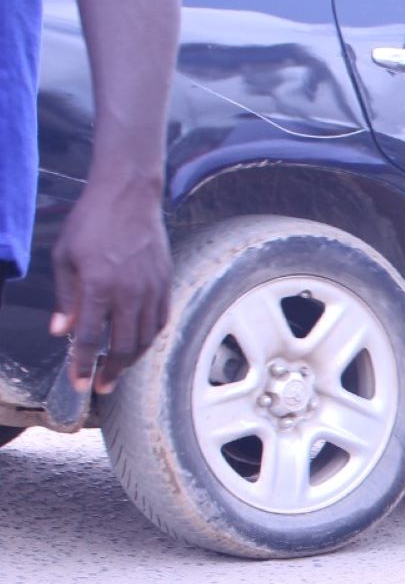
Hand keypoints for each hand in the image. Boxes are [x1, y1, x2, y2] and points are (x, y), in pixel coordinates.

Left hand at [49, 176, 170, 391]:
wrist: (129, 197)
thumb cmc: (91, 222)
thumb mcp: (64, 257)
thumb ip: (65, 298)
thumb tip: (60, 331)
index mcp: (98, 286)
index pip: (88, 338)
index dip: (82, 364)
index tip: (78, 383)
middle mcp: (128, 293)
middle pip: (122, 346)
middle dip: (110, 372)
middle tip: (101, 386)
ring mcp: (150, 289)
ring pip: (145, 338)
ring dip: (131, 359)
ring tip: (118, 370)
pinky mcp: (164, 283)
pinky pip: (160, 320)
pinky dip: (149, 338)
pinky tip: (139, 343)